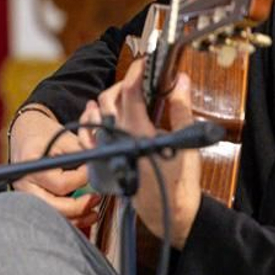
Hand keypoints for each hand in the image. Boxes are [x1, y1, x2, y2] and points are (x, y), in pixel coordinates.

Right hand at [9, 106, 96, 225]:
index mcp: (32, 166)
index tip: (93, 171)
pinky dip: (69, 220)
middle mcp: (25, 184)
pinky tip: (84, 216)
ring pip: (53, 216)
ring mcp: (26, 195)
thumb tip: (103, 169)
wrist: (25, 135)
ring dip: (76, 218)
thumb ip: (83, 153)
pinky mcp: (31, 202)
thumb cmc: (45, 135)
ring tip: (93, 211)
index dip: (82, 180)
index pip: (61, 184)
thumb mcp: (65, 138)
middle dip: (79, 207)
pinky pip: (51, 217)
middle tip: (96, 198)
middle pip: (54, 206)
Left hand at [79, 60, 201, 246]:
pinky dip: (93, 119)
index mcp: (137, 132)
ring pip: (96, 114)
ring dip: (107, 100)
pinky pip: (89, 133)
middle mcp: (116, 138)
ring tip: (122, 93)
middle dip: (124, 84)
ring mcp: (106, 149)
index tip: (144, 63)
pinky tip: (100, 113)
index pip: (130, 92)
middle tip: (140, 80)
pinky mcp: (103, 159)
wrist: (168, 211)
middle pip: (109, 99)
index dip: (136, 72)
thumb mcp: (186, 141)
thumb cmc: (179, 180)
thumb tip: (181, 81)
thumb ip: (181, 108)